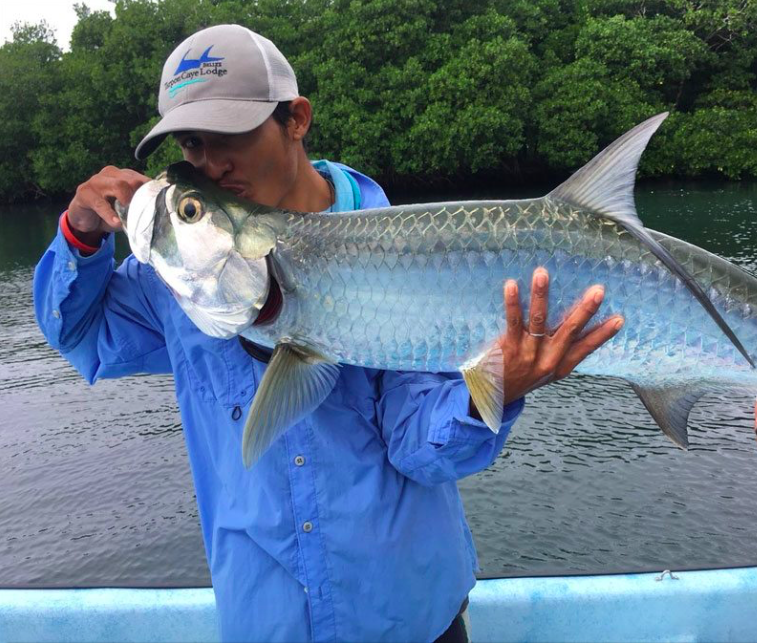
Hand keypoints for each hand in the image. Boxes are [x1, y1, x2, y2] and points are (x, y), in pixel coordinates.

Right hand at [67, 166, 149, 245]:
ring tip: (131, 214)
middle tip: (144, 211)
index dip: (152, 193)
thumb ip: (138, 209)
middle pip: (133, 180)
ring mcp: (96, 181)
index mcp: (124, 176)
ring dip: (128, 201)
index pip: (142, 180)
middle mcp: (111, 174)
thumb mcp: (126, 211)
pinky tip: (115, 222)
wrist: (84, 218)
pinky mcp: (84, 192)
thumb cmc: (109, 213)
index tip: (160, 205)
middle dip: (141, 196)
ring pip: (119, 185)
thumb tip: (156, 215)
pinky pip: (100, 203)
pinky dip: (110, 214)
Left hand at [470, 267, 624, 415]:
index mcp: (561, 365)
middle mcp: (548, 359)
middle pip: (569, 331)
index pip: (586, 348)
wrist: (495, 395)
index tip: (620, 319)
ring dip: (541, 295)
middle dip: (585, 310)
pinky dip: (513, 303)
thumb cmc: (523, 376)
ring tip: (543, 273)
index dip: (602, 334)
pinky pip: (513, 321)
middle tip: (598, 291)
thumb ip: (561, 349)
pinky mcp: (509, 347)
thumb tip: (576, 321)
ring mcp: (528, 353)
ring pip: (539, 320)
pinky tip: (512, 285)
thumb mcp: (548, 370)